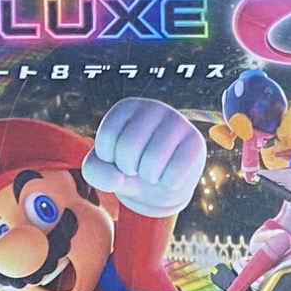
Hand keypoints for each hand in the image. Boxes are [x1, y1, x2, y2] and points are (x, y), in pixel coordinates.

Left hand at [83, 98, 206, 217]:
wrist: (160, 181)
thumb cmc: (127, 169)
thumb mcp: (102, 169)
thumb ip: (94, 171)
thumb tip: (118, 178)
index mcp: (126, 107)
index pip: (107, 137)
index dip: (109, 159)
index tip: (118, 156)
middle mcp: (153, 107)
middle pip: (128, 149)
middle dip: (128, 168)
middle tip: (137, 166)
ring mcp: (177, 121)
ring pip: (151, 163)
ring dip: (148, 177)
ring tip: (152, 170)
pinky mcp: (196, 141)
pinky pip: (173, 175)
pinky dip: (167, 183)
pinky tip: (170, 174)